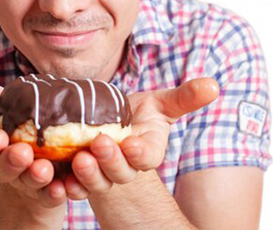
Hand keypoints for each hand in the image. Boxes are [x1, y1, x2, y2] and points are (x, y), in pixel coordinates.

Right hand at [0, 61, 67, 208]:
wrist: (47, 155)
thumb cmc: (20, 122)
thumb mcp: (3, 103)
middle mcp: (8, 163)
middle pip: (5, 167)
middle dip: (12, 161)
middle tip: (22, 153)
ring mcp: (28, 180)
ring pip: (28, 182)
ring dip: (34, 176)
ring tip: (44, 168)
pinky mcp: (48, 191)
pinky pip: (50, 195)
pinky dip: (54, 192)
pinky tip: (61, 187)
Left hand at [63, 78, 219, 198]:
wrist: (105, 124)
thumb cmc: (137, 115)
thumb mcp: (161, 102)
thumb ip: (186, 97)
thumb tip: (213, 85)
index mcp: (147, 152)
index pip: (147, 157)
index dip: (140, 153)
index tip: (132, 143)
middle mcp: (126, 168)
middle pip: (121, 171)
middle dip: (110, 160)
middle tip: (98, 143)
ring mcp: (102, 175)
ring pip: (96, 181)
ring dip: (88, 173)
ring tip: (78, 157)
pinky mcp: (79, 178)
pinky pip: (73, 187)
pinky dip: (67, 186)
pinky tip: (59, 178)